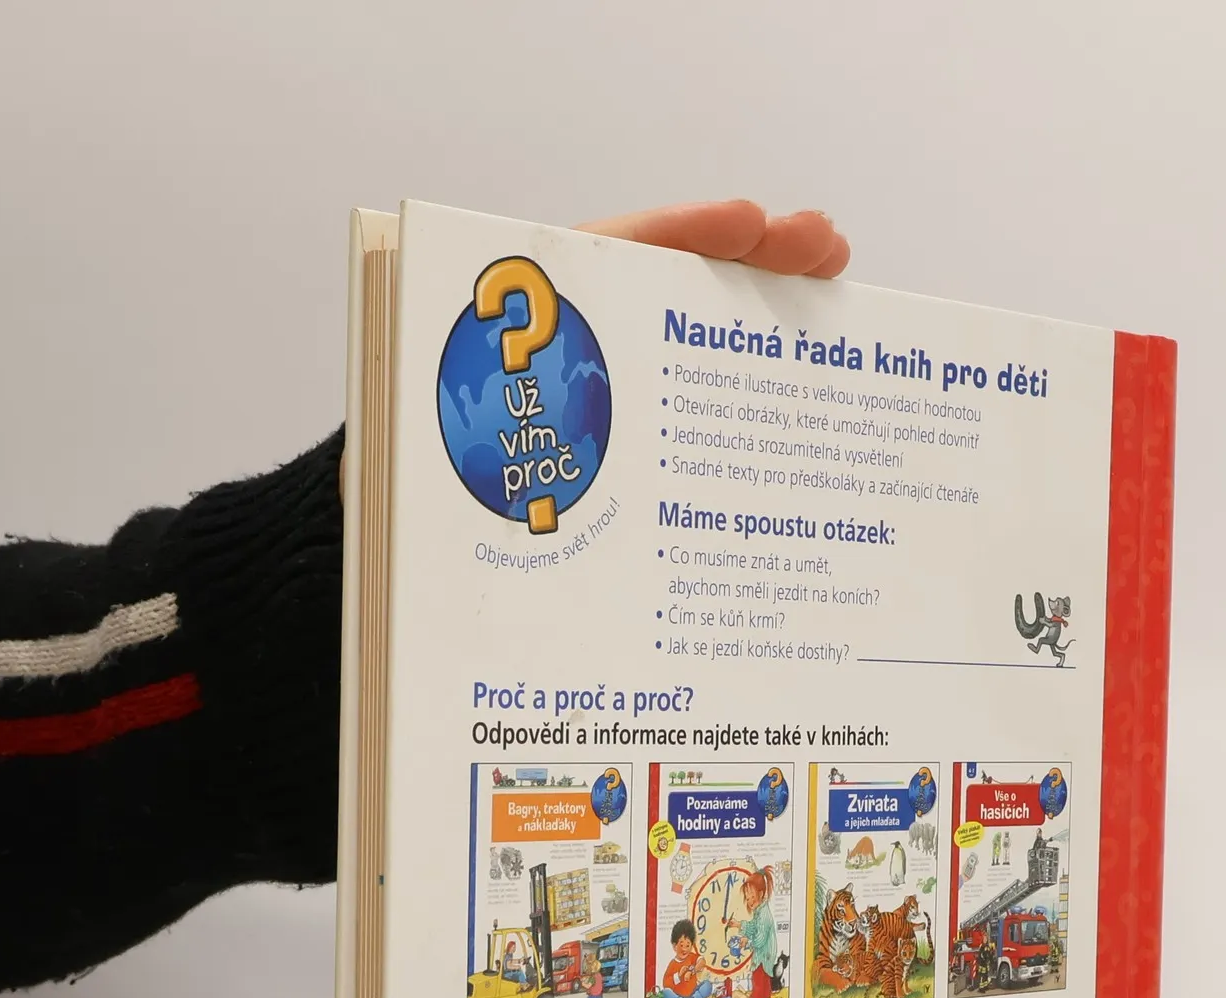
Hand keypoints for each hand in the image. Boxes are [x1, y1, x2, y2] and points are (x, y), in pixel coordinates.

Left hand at [342, 200, 848, 492]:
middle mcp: (569, 358)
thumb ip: (455, 457)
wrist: (393, 546)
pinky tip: (800, 391)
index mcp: (516, 341)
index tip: (746, 224)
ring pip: (691, 348)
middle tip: (823, 247)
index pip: (605, 263)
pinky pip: (690, 420)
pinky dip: (746, 397)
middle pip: (668, 289)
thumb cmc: (401, 499)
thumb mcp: (425, 459)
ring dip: (763, 318)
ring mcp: (604, 402)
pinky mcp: (624, 456)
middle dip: (749, 261)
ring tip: (832, 284)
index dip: (681, 237)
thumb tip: (509, 436)